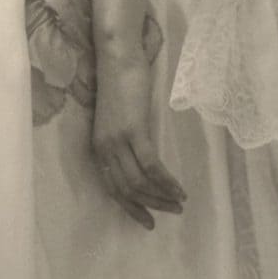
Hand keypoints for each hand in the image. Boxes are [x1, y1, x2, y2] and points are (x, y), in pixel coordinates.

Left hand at [91, 47, 185, 230]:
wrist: (117, 58)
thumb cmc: (121, 84)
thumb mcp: (119, 120)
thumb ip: (126, 142)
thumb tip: (144, 163)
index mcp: (98, 148)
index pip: (112, 188)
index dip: (131, 207)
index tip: (148, 220)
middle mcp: (103, 148)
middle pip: (125, 189)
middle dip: (150, 205)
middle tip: (172, 213)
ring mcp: (117, 140)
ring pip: (138, 182)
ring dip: (161, 196)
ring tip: (179, 203)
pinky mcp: (133, 130)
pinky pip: (151, 165)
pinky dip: (166, 181)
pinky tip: (179, 188)